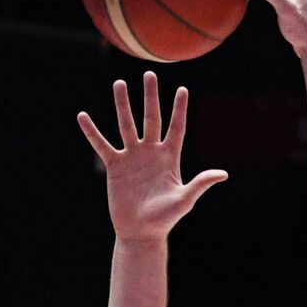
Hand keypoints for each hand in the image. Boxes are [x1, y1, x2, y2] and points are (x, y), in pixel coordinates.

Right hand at [77, 72, 226, 242]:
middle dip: (150, 96)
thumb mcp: (185, 200)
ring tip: (119, 83)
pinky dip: (93, 132)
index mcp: (170, 157)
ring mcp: (133, 157)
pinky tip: (83, 116)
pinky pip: (102, 145)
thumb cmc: (165, 218)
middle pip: (151, 118)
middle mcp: (151, 152)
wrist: (141, 232)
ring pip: (127, 124)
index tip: (182, 89)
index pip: (176, 127)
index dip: (179, 109)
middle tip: (149, 74)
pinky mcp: (116, 166)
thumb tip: (223, 173)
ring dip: (122, 104)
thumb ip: (200, 184)